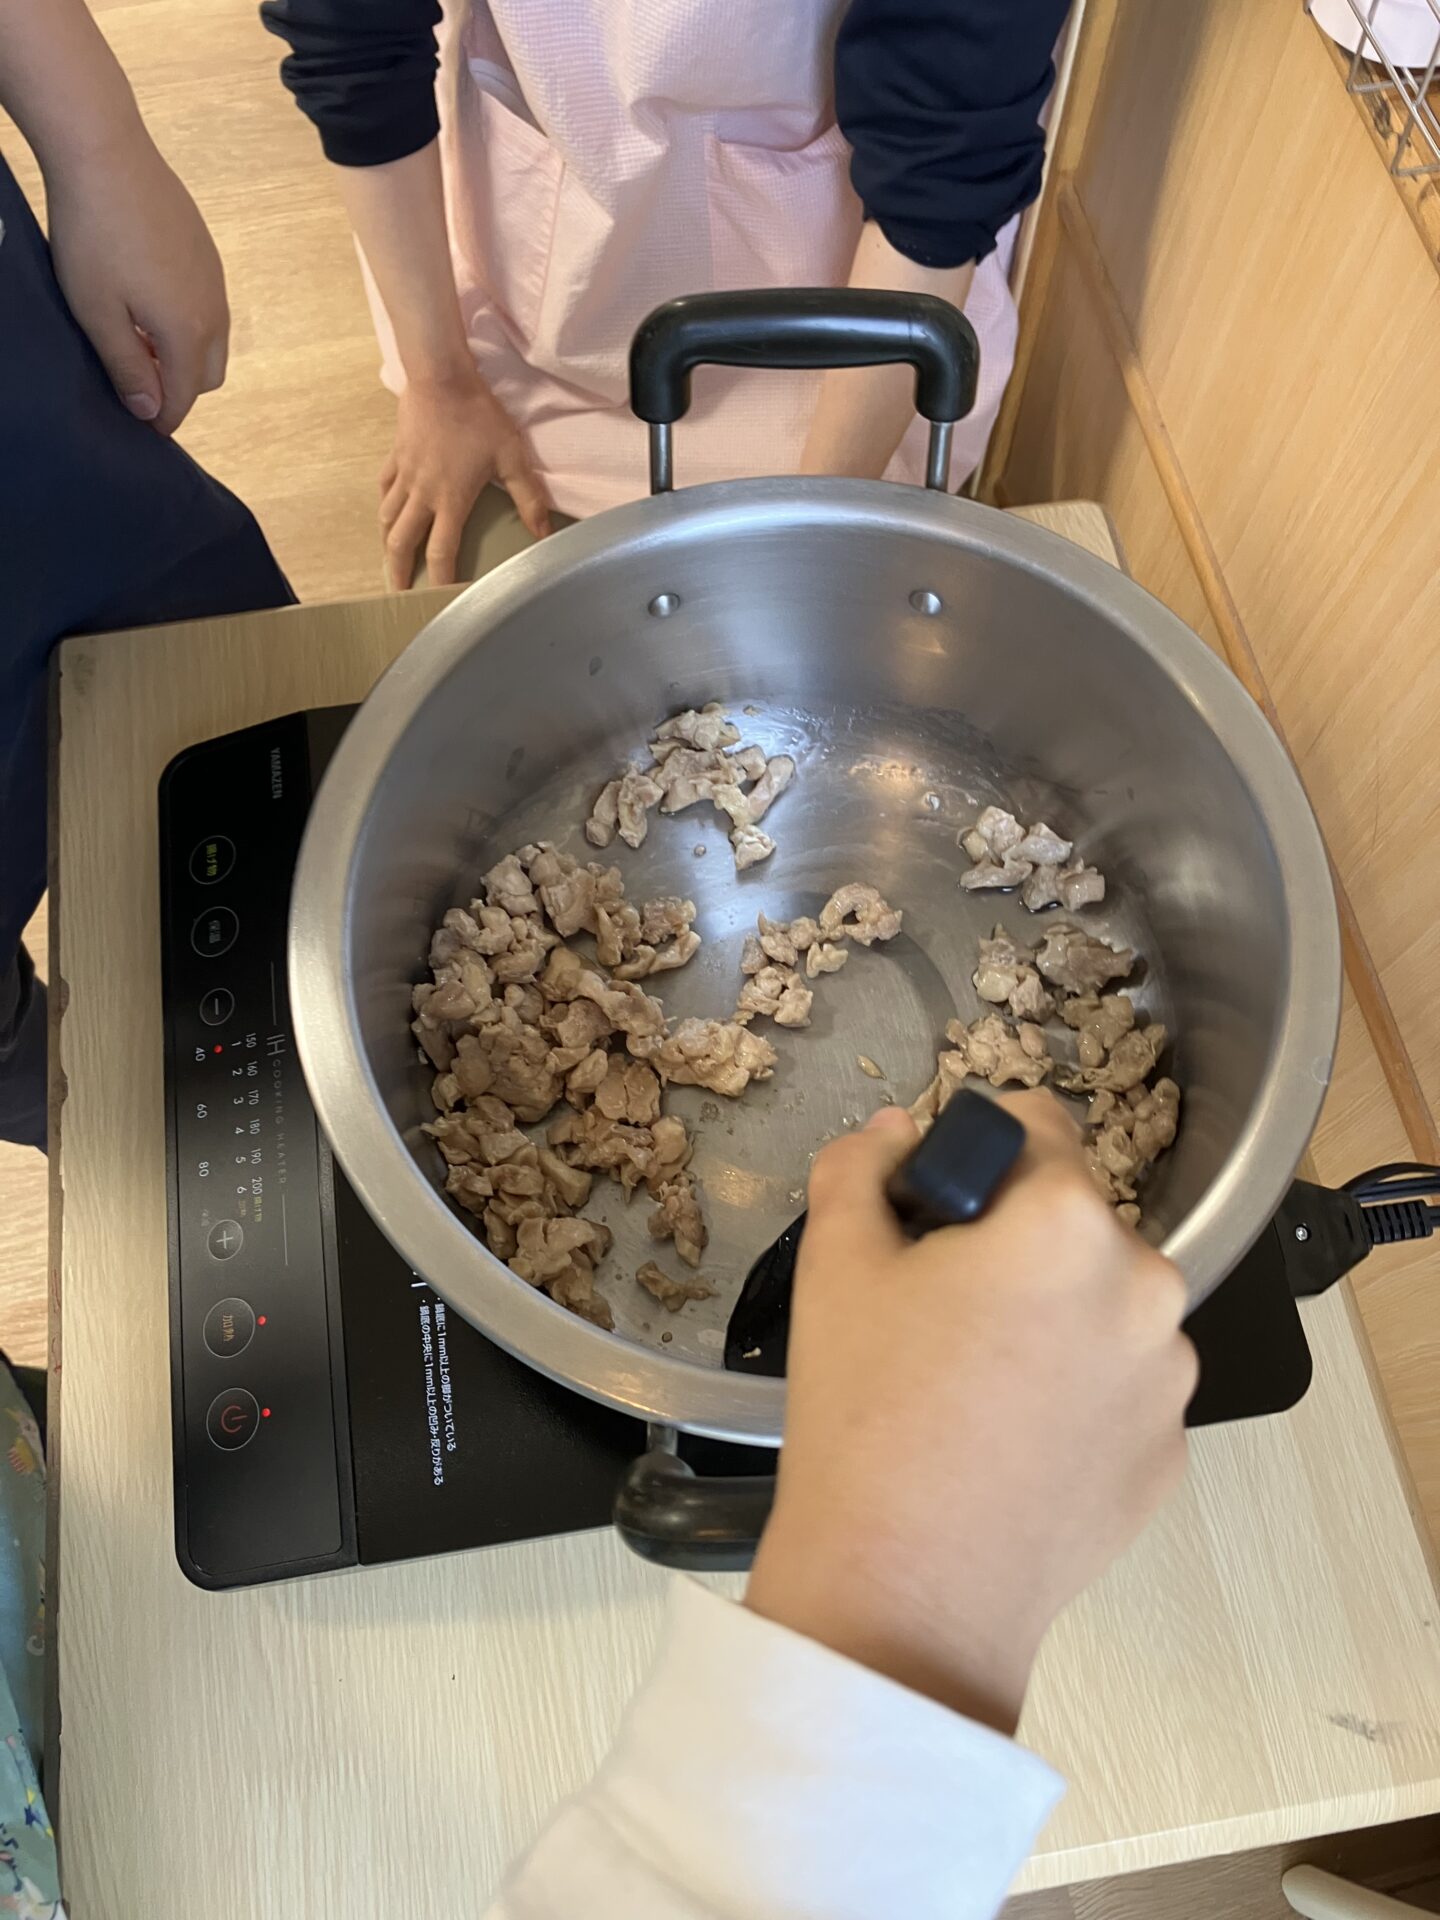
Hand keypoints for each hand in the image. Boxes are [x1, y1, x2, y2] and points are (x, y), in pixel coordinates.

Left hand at [45, 126, 227, 434]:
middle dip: (180, 389)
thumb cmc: (92, 234)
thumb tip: (149, 411)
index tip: (142, 427)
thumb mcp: (96, 311)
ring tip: (139, 339)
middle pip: (209, 375)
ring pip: (212, 340)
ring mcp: (214, 279)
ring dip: (184, 354)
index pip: (185, 397)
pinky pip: (208, 306)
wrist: (106, 152)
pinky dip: (187, 321)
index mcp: (187, 332)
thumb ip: (126, 367)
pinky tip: (147, 299)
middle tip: (137, 382)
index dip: (163, 418)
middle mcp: (214, 311)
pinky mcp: (207, 253)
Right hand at [380, 369, 550, 588]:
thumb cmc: (478, 415)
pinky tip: (387, 512)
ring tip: (390, 560)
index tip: (440, 599)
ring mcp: (405, 475)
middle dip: (399, 572)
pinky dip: (385, 506)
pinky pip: (384, 488)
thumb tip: (542, 532)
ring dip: (388, 543)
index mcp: (450, 500)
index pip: (441, 553)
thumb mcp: (512, 456)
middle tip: (399, 592)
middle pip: (402, 543)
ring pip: (388, 518)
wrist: (440, 377)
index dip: (440, 580)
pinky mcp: (396, 457)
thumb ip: (528, 497)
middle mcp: (422, 494)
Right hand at [746, 1095, 1195, 1731]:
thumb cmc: (868, 1418)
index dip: (976, 1151)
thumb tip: (895, 1134)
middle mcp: (1145, 1285)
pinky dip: (1076, 1395)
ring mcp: (1168, 1377)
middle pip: (1075, 1222)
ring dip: (1055, 1317)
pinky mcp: (1171, 1453)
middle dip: (1016, 1243)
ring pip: (1104, 1305)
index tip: (935, 1209)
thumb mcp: (835, 1265)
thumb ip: (860, 1168)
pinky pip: (1121, 1388)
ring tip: (971, 1383)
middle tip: (938, 1308)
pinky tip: (1008, 1439)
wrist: (909, 1593)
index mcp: (1068, 1221)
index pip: (1037, 1125)